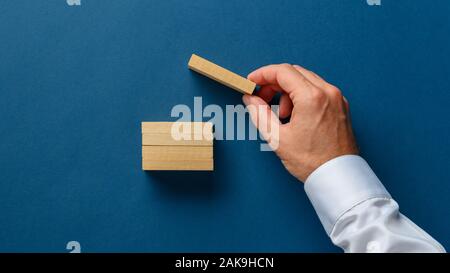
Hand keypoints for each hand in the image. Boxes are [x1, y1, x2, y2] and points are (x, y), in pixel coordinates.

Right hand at [242, 64, 358, 181]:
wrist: (338, 177)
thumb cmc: (311, 161)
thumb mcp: (277, 138)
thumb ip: (259, 113)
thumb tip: (250, 99)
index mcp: (312, 97)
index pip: (283, 72)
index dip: (263, 74)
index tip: (252, 81)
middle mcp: (328, 92)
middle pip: (295, 72)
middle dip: (275, 82)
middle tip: (262, 98)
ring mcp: (337, 98)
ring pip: (306, 80)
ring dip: (288, 91)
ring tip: (282, 115)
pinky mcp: (341, 106)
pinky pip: (318, 90)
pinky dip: (302, 96)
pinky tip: (296, 116)